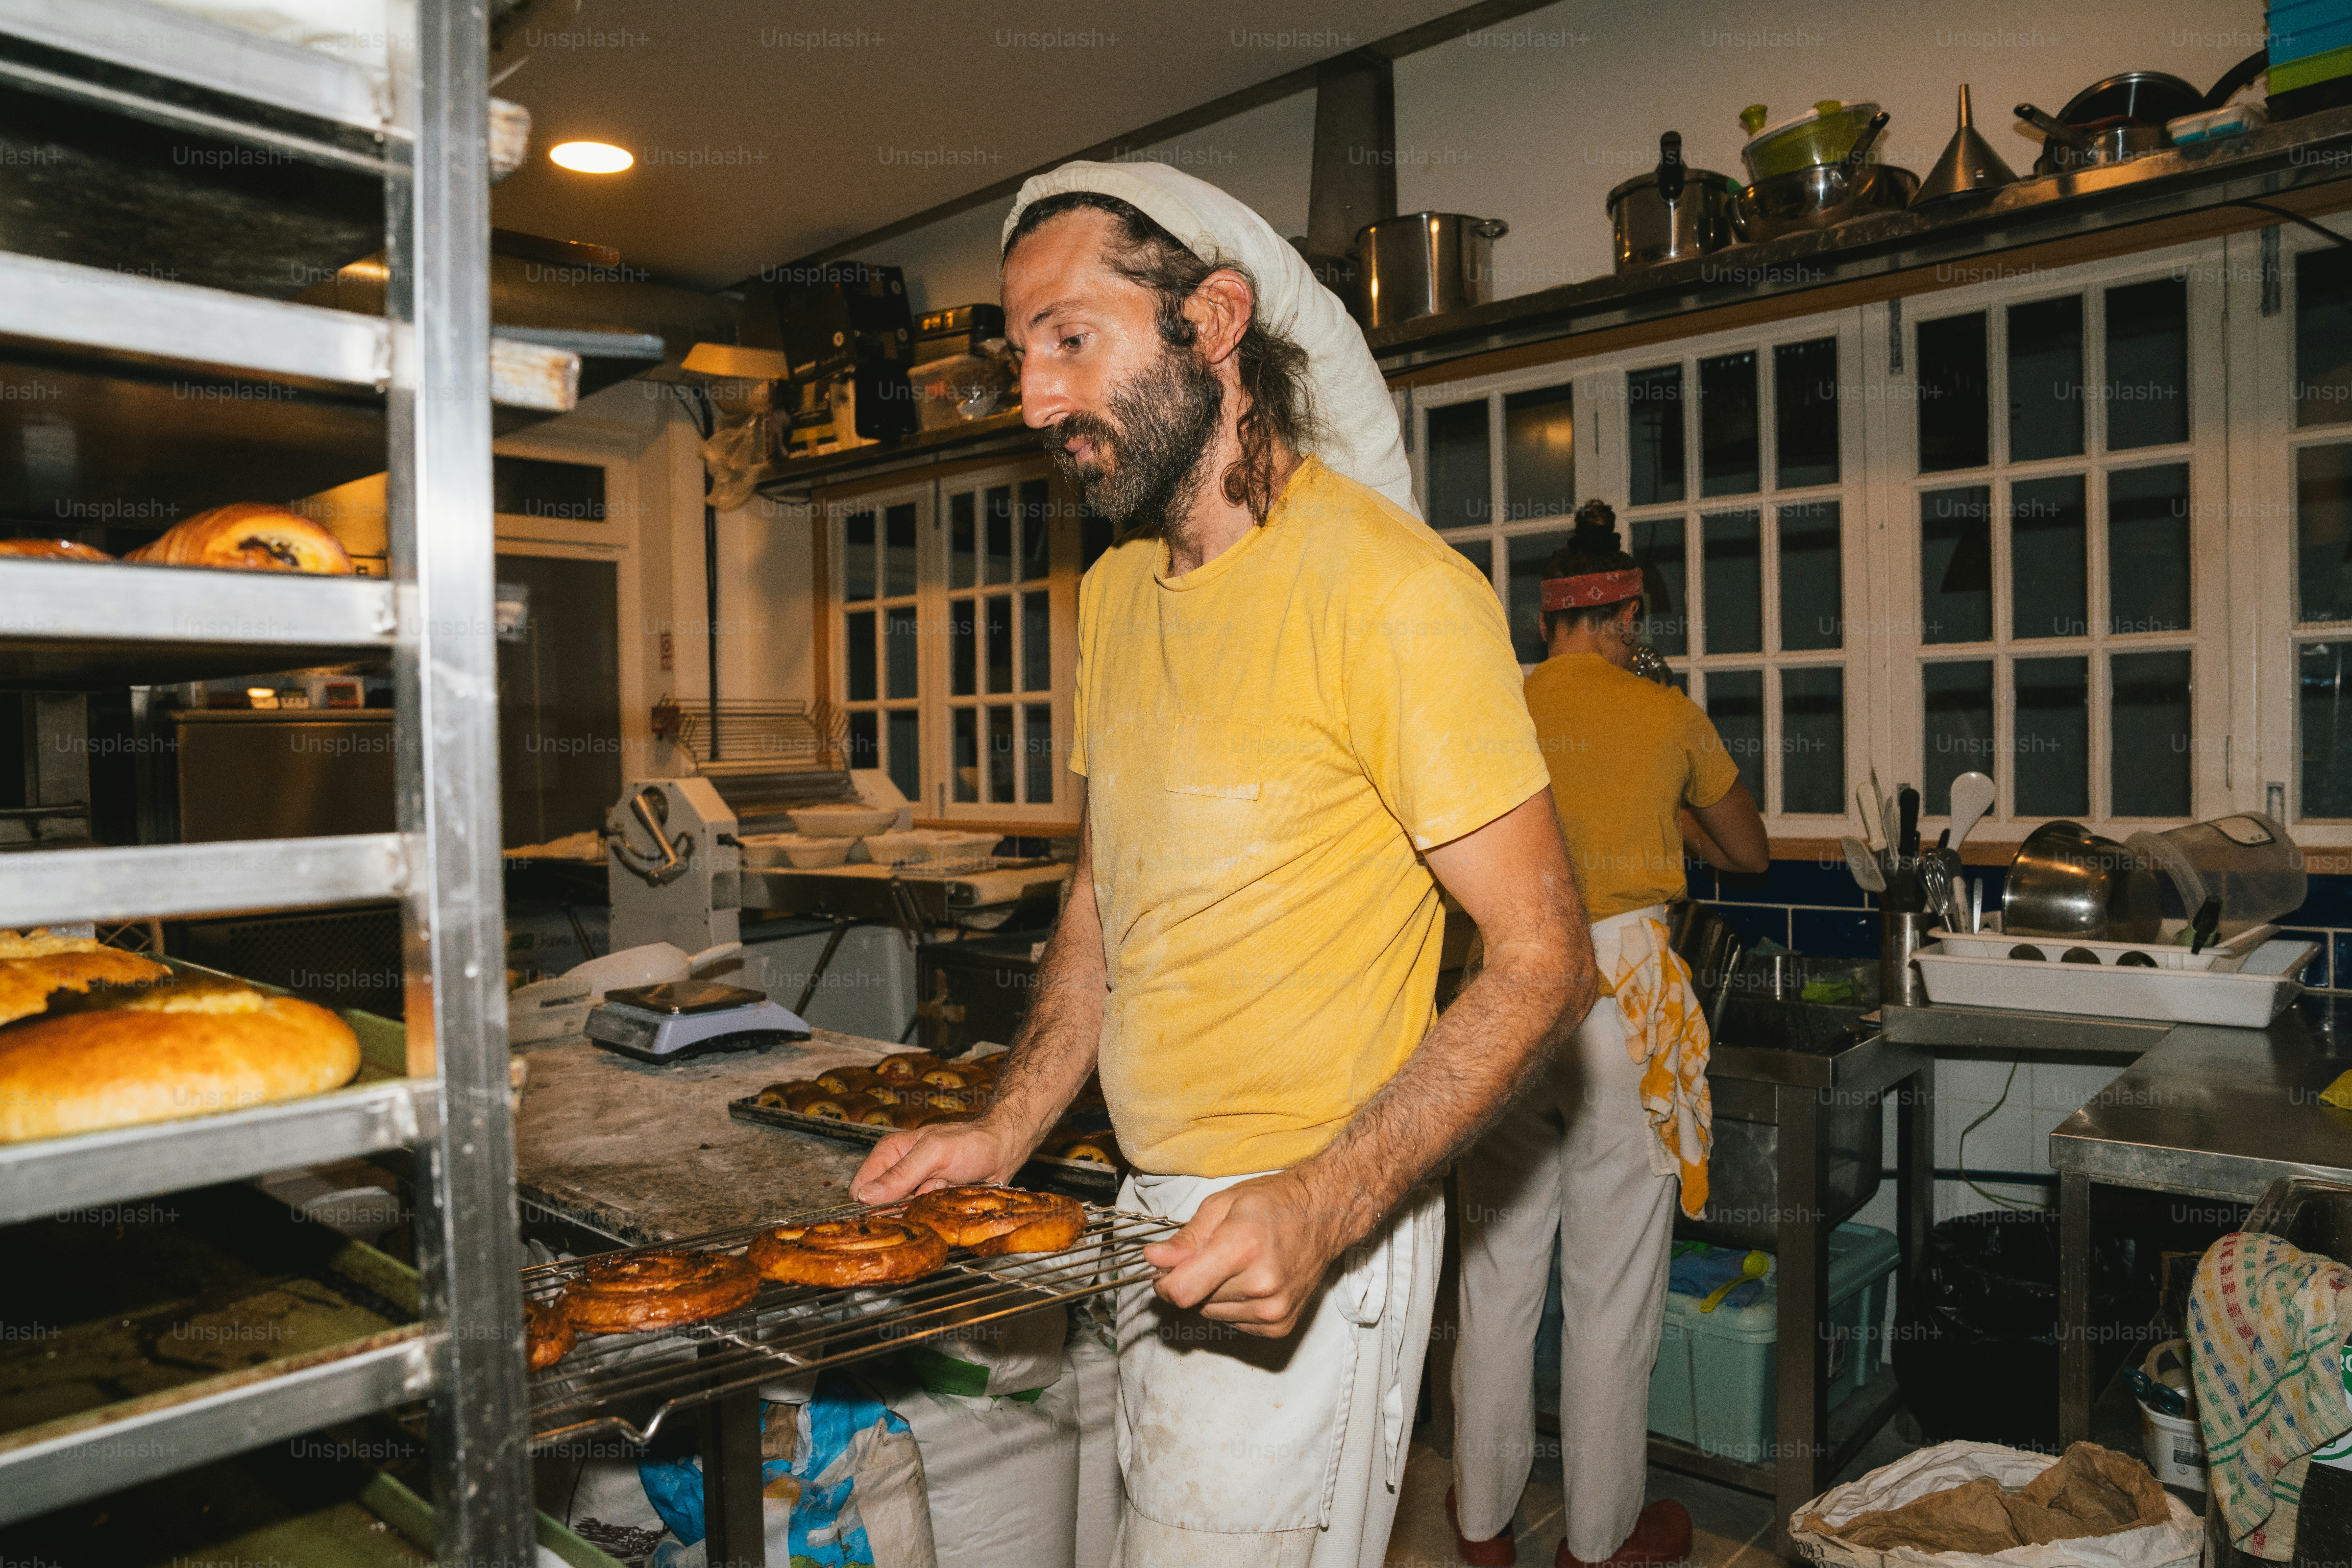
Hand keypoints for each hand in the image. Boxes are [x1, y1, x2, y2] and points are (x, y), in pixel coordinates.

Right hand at [851, 1117, 1024, 1203]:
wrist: (1002, 1150)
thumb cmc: (970, 1143)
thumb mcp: (933, 1153)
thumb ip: (900, 1174)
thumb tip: (865, 1197)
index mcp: (888, 1153)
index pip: (860, 1188)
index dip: (875, 1201)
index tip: (901, 1198)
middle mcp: (897, 1172)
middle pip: (883, 1206)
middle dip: (908, 1203)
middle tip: (932, 1185)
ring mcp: (914, 1188)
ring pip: (906, 1214)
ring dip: (926, 1206)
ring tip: (945, 1184)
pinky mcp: (929, 1201)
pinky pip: (924, 1217)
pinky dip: (938, 1210)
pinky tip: (952, 1191)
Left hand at [1141, 1169, 1351, 1338]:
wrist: (1324, 1216)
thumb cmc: (1272, 1204)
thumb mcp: (1221, 1205)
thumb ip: (1186, 1238)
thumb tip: (1152, 1259)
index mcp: (1242, 1248)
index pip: (1181, 1291)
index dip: (1164, 1282)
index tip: (1167, 1268)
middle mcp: (1260, 1285)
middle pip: (1195, 1301)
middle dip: (1194, 1280)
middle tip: (1215, 1253)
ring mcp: (1273, 1309)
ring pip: (1212, 1313)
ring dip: (1214, 1293)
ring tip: (1239, 1264)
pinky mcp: (1280, 1325)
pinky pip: (1234, 1322)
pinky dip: (1235, 1304)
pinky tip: (1252, 1279)